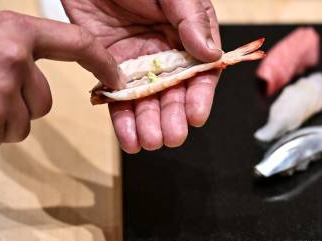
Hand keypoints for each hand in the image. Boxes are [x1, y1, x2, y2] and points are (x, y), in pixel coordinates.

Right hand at [0, 11, 123, 153]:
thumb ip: (9, 53)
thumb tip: (30, 81)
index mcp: (15, 31)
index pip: (75, 44)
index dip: (101, 62)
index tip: (118, 77)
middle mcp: (15, 59)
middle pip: (43, 103)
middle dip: (17, 107)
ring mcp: (0, 91)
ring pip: (19, 127)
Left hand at [62, 0, 221, 151]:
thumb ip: (192, 19)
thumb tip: (210, 54)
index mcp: (189, 35)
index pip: (202, 73)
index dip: (200, 97)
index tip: (196, 116)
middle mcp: (167, 53)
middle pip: (174, 94)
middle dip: (173, 118)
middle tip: (170, 136)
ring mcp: (139, 62)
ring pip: (147, 101)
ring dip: (149, 125)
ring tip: (148, 142)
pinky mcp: (111, 67)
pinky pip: (118, 98)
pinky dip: (123, 120)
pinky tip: (128, 138)